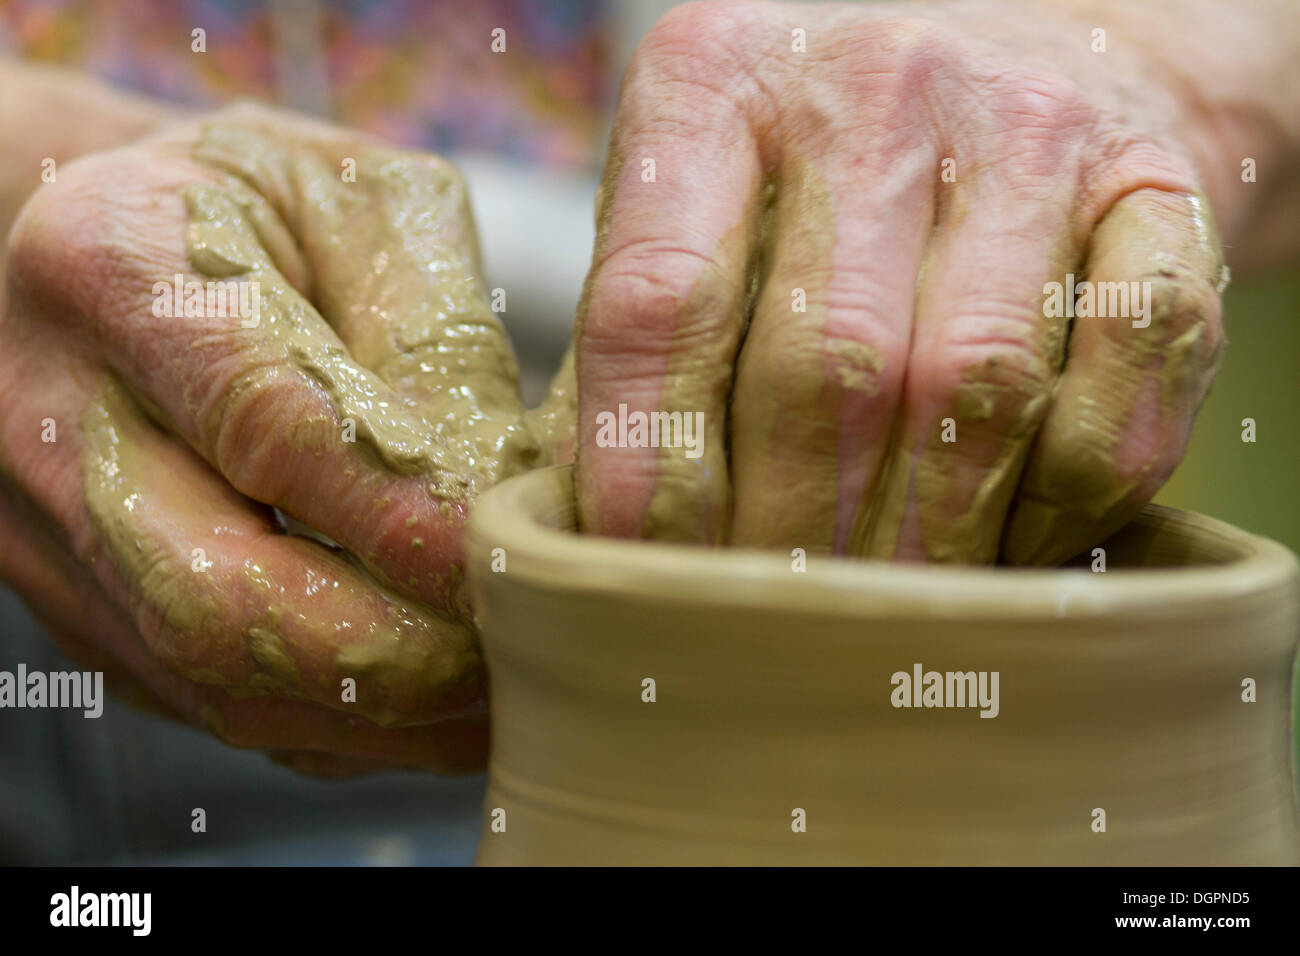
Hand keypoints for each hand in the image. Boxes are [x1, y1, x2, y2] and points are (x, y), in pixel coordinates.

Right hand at [0, 102, 556, 772]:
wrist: (83, 247)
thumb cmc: (242, 210)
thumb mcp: (347, 201)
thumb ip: (430, 328)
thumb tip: (506, 485)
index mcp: (115, 273)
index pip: (267, 428)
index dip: (400, 518)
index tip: (508, 558)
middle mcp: (56, 421)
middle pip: (216, 597)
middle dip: (391, 652)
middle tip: (516, 648)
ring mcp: (52, 535)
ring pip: (216, 680)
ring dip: (378, 712)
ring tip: (499, 694)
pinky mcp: (86, 607)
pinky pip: (213, 705)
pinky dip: (338, 727)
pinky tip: (433, 709)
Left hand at [574, 0, 1230, 563]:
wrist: (1043, 60)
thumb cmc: (829, 176)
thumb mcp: (709, 212)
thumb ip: (645, 346)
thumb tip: (581, 532)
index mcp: (718, 79)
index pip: (657, 300)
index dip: (647, 468)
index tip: (645, 577)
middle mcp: (874, 81)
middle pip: (825, 363)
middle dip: (792, 532)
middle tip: (771, 623)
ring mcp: (1030, 126)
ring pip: (975, 384)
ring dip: (925, 538)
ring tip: (882, 610)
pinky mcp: (1161, 186)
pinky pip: (1125, 375)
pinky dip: (1064, 497)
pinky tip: (1009, 544)